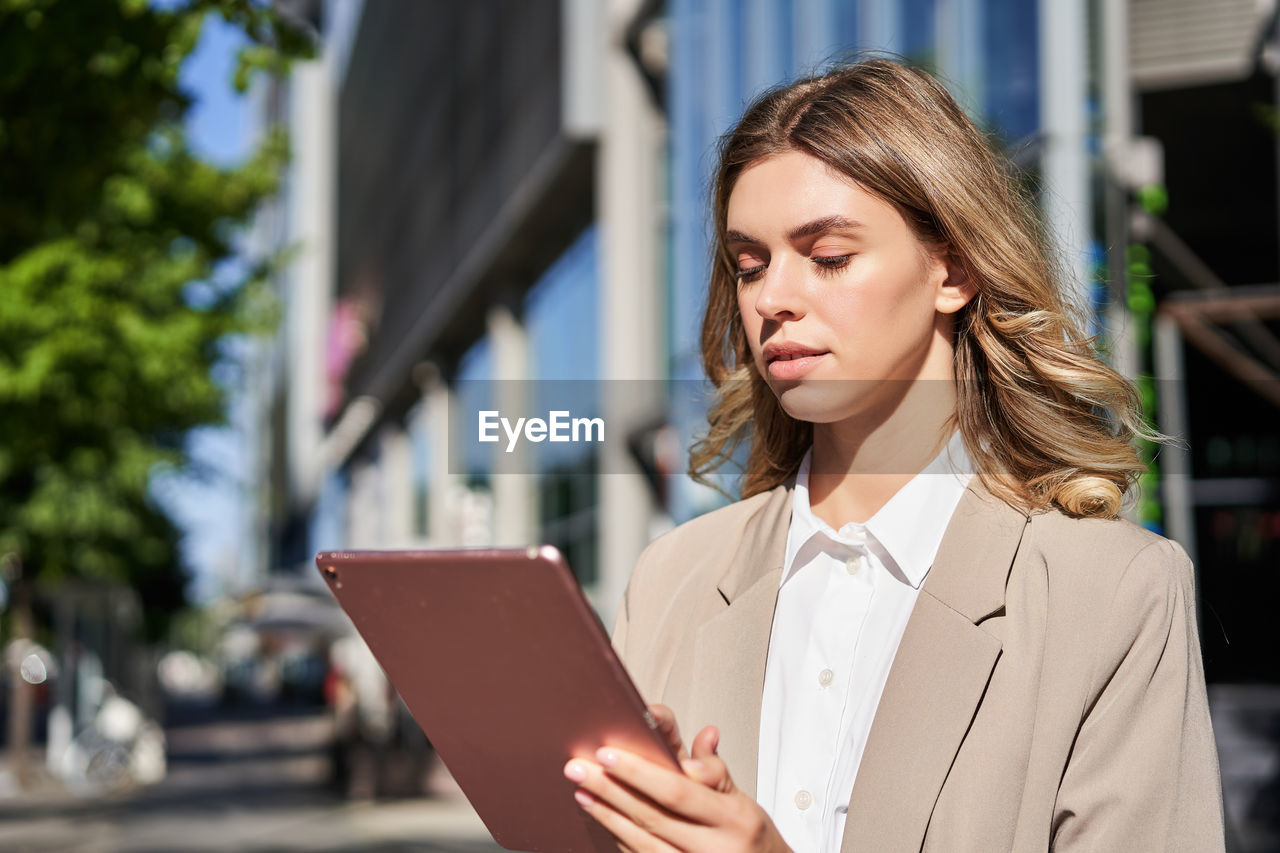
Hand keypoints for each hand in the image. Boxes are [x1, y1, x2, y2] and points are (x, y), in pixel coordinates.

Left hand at [563, 719, 791, 851]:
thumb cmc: (751, 838)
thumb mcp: (744, 800)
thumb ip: (716, 770)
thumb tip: (705, 735)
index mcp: (735, 819)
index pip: (678, 791)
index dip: (639, 773)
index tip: (608, 754)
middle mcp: (716, 849)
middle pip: (653, 816)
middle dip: (611, 789)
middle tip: (578, 768)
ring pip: (643, 843)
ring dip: (608, 815)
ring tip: (582, 791)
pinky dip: (620, 840)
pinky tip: (603, 820)